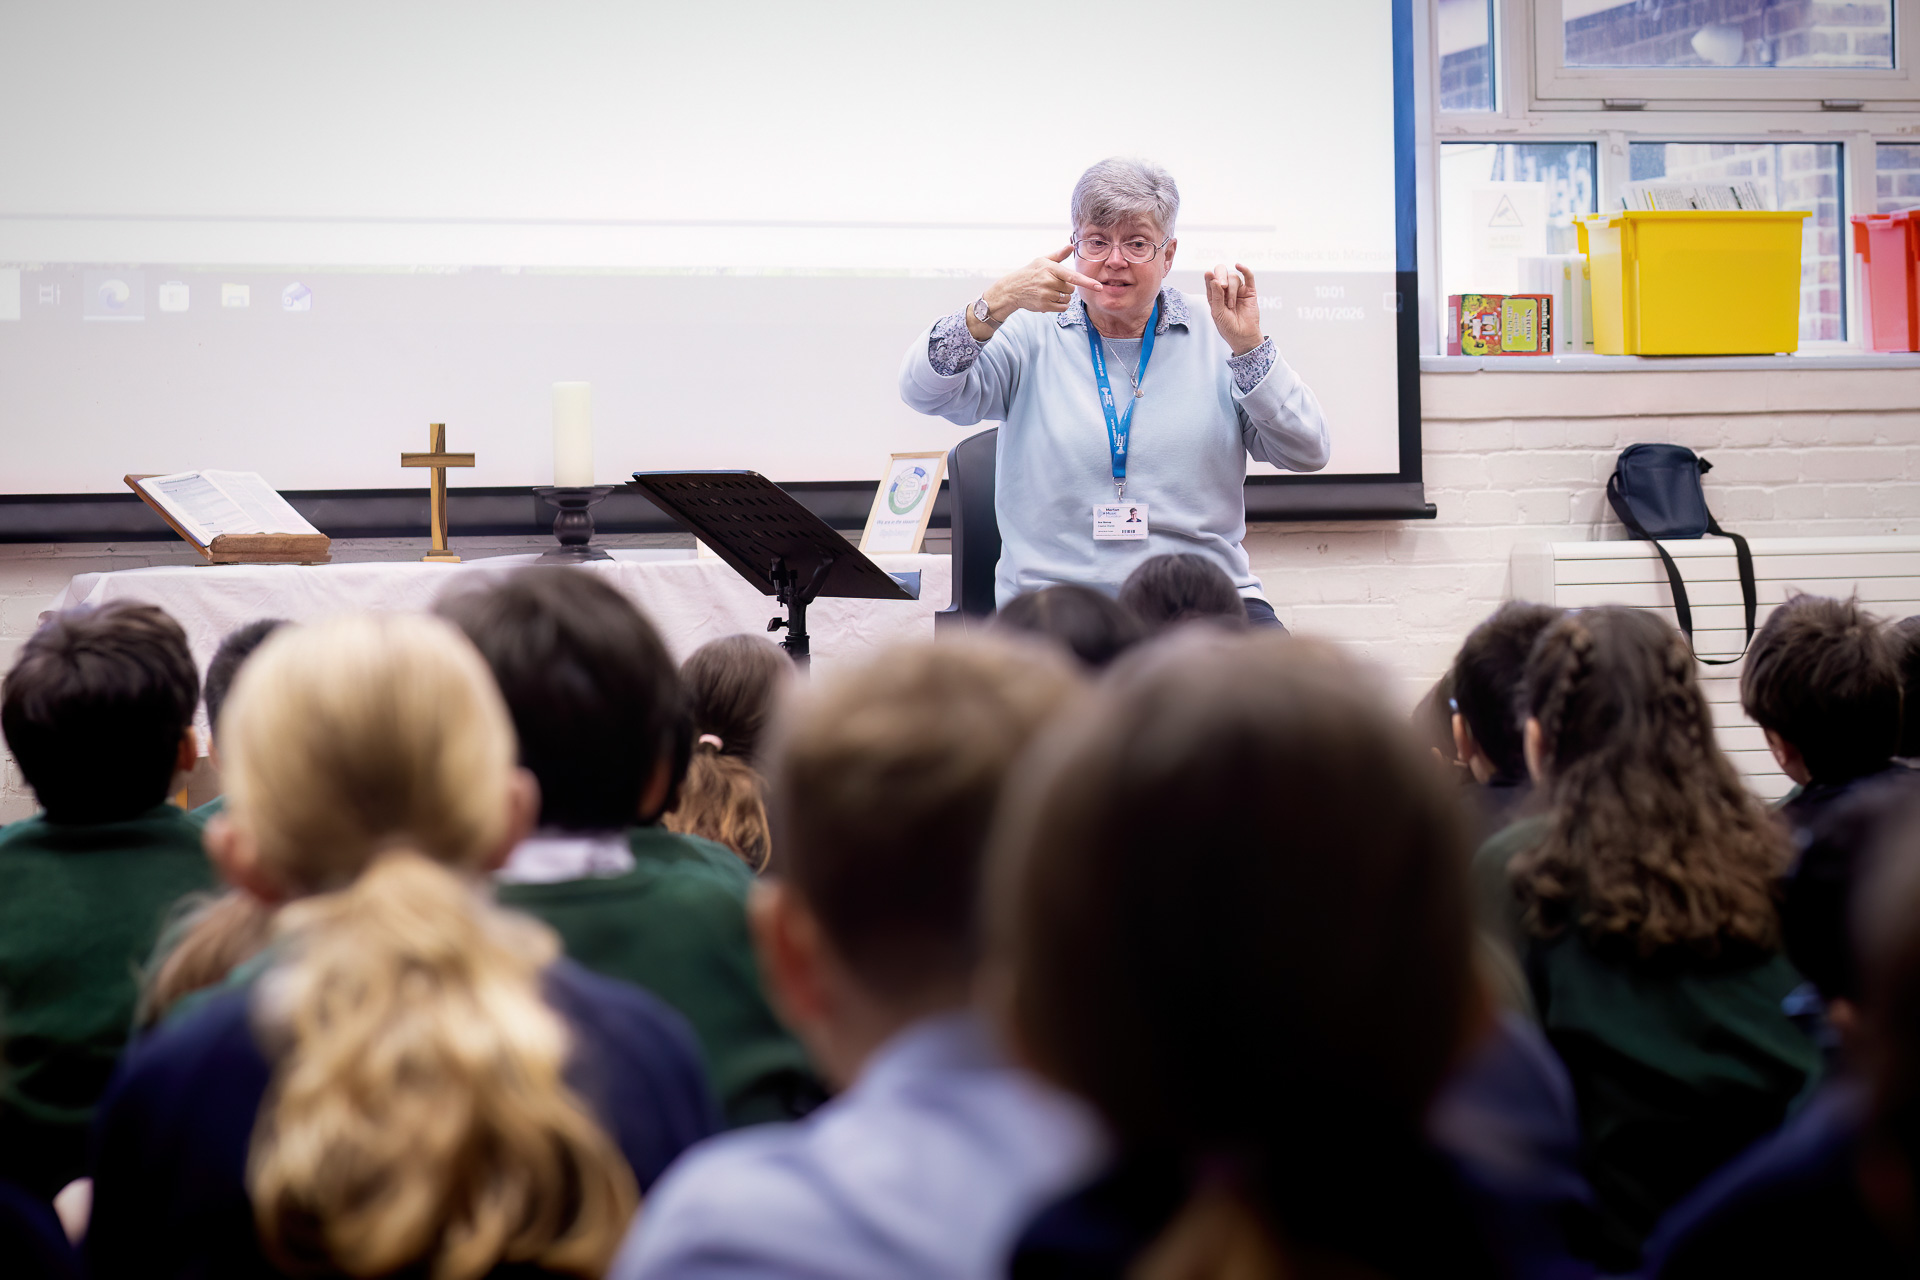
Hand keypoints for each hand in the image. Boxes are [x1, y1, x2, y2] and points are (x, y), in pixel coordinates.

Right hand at [986, 245, 1104, 318]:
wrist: (1012, 289)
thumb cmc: (1030, 273)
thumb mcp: (1043, 261)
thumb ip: (1059, 255)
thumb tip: (1072, 246)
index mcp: (1051, 269)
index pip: (1072, 277)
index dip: (1087, 282)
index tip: (1099, 286)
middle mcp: (1049, 282)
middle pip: (1072, 288)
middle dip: (1066, 287)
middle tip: (1053, 284)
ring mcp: (1046, 295)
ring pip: (1067, 298)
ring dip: (1063, 296)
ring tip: (1050, 292)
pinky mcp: (1044, 306)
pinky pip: (1062, 307)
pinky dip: (1060, 304)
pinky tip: (1050, 299)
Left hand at [1205, 262, 1263, 356]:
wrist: (1243, 336)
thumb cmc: (1228, 327)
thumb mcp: (1217, 312)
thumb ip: (1216, 296)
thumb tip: (1213, 278)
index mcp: (1215, 295)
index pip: (1210, 280)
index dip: (1210, 276)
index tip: (1209, 274)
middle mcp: (1226, 290)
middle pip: (1222, 273)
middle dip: (1221, 276)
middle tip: (1222, 285)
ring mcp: (1238, 289)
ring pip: (1233, 277)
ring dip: (1232, 290)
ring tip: (1231, 305)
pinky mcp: (1250, 291)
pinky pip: (1248, 276)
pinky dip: (1244, 269)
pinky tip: (1239, 265)